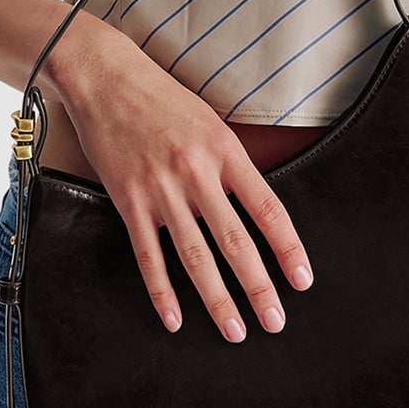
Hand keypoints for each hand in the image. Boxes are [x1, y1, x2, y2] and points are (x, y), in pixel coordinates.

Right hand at [57, 34, 315, 342]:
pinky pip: (149, 256)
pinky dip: (163, 292)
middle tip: (275, 321)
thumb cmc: (162, 98)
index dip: (288, 249)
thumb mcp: (211, 122)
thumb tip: (254, 208)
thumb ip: (232, 164)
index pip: (267, 209)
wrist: (107, 78)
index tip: (302, 280)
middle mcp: (196, 173)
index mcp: (225, 150)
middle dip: (258, 287)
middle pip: (235, 241)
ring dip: (217, 300)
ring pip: (195, 257)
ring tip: (235, 330)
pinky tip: (175, 318)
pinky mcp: (128, 200)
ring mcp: (160, 190)